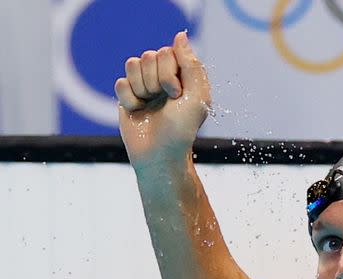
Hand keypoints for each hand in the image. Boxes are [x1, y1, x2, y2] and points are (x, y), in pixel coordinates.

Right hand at [114, 31, 210, 166]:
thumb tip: (180, 35)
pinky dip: (129, 99)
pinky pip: (120, 82)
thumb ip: (191, 64)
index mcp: (183, 75)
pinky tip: (137, 112)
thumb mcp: (196, 96)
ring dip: (142, 88)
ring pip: (132, 64)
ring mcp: (145, 85)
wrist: (158, 154)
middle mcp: (164, 77)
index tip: (177, 94)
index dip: (169, 72)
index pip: (168, 51)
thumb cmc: (181, 129)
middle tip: (164, 101)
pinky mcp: (127, 96)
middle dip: (155, 80)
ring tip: (150, 106)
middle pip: (149, 55)